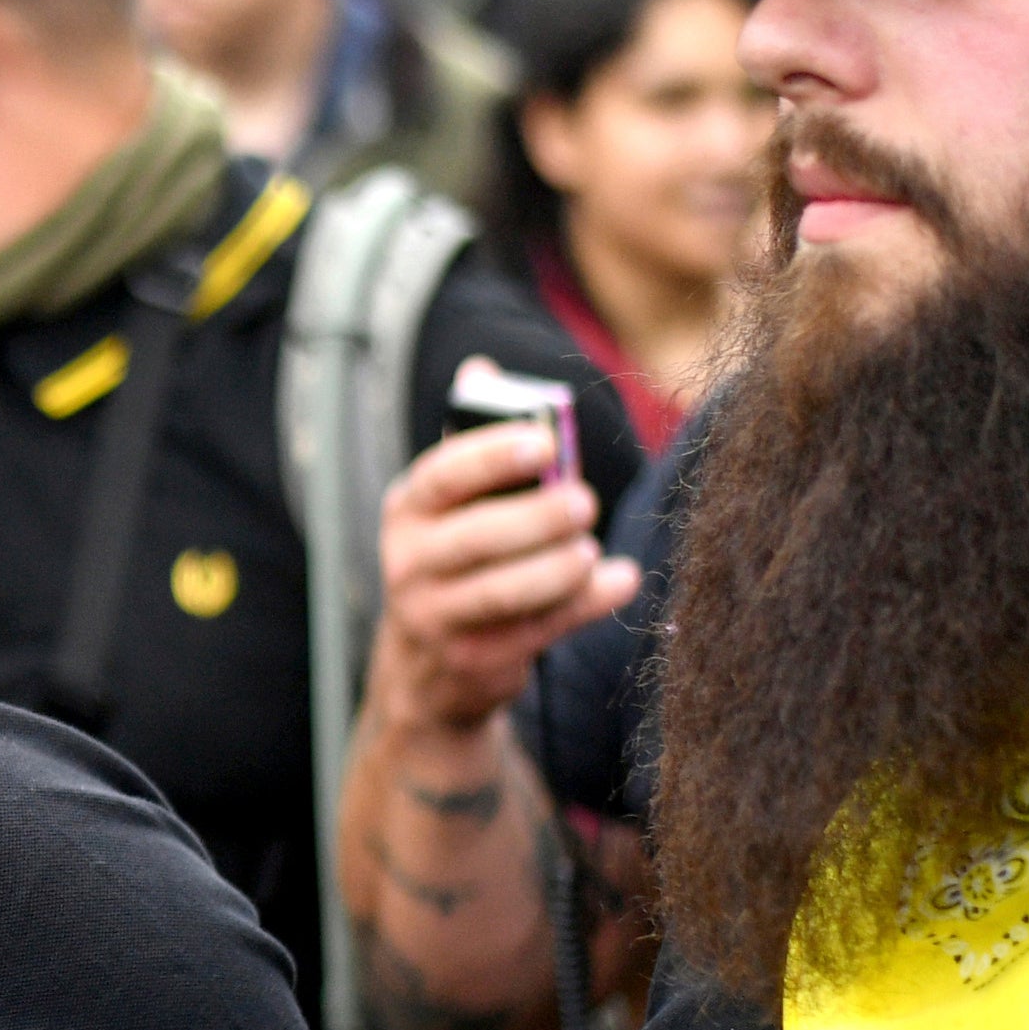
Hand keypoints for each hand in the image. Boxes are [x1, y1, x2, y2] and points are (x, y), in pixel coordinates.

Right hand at [371, 426, 642, 733]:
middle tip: (584, 503)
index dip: (492, 457)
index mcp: (408, 509)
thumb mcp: (452, 504)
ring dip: (556, 569)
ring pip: (501, 591)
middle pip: (474, 538)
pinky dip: (584, 606)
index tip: (545, 442)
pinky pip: (534, 631)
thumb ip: (474, 441)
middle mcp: (409, 562)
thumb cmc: (459, 557)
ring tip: (590, 550)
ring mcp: (435, 616)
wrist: (428, 662)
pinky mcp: (473, 659)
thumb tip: (481, 367)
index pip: (442, 476)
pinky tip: (620, 581)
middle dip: (536, 518)